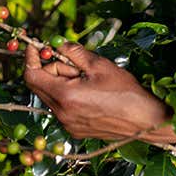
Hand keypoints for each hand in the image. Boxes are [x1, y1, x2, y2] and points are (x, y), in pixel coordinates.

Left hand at [24, 43, 171, 140]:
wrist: (145, 121)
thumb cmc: (125, 92)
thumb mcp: (99, 65)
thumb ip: (74, 52)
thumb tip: (58, 45)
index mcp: (65, 96)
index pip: (32, 76)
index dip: (31, 58)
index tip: (35, 46)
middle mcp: (61, 114)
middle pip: (40, 85)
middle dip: (51, 68)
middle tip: (73, 61)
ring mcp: (67, 124)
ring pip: (52, 96)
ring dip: (61, 82)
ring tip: (87, 79)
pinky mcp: (75, 130)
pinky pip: (62, 107)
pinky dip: (68, 95)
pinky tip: (90, 93)